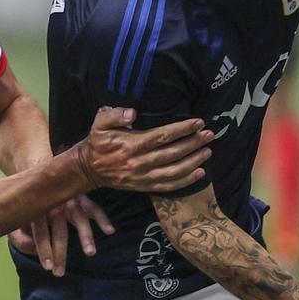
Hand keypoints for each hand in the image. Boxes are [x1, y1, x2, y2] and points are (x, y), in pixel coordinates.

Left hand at [9, 195, 114, 276]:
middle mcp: (53, 202)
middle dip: (60, 252)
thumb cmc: (28, 206)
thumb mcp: (17, 220)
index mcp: (36, 207)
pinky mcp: (82, 197)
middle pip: (59, 230)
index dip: (43, 249)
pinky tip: (110, 231)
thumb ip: (20, 238)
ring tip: (90, 253)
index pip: (40, 231)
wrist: (39, 175)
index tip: (47, 267)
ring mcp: (69, 199)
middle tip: (60, 273)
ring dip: (85, 236)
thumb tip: (33, 250)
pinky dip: (102, 218)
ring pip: (79, 218)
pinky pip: (93, 208)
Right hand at [72, 107, 211, 192]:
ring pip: (174, 171)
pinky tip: (199, 172)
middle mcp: (139, 163)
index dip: (182, 129)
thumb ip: (114, 115)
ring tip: (208, 151)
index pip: (162, 136)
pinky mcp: (144, 187)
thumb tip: (132, 113)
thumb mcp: (99, 124)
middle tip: (209, 135)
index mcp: (131, 145)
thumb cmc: (97, 143)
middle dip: (193, 143)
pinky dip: (186, 181)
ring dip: (194, 162)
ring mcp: (142, 177)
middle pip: (172, 153)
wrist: (88, 169)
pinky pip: (168, 186)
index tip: (198, 123)